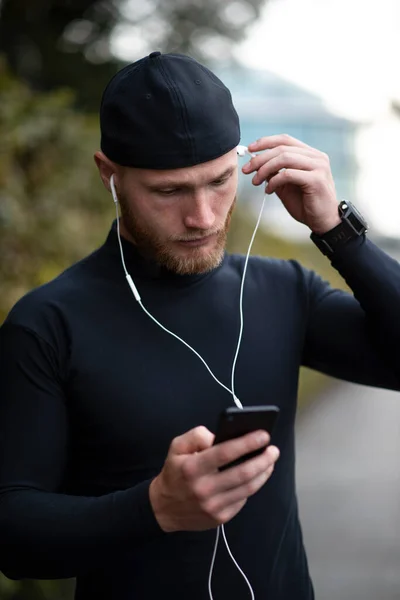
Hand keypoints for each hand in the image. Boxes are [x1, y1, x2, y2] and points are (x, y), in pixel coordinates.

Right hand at [149, 425, 279, 531]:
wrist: (163, 508)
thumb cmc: (175, 471)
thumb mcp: (177, 447)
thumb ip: (197, 436)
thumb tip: (220, 436)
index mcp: (192, 468)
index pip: (225, 453)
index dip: (247, 443)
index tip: (263, 435)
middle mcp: (203, 489)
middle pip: (242, 473)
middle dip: (263, 459)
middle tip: (273, 449)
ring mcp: (213, 506)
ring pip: (248, 488)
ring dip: (263, 473)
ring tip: (270, 461)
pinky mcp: (220, 518)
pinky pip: (242, 499)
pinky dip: (253, 486)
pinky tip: (258, 476)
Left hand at [242, 134, 340, 234]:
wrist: (322, 221)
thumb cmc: (305, 204)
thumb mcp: (285, 185)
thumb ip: (274, 173)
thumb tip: (256, 162)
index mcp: (310, 154)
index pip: (285, 140)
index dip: (266, 142)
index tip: (250, 149)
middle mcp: (316, 157)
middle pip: (282, 148)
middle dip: (260, 158)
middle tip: (247, 170)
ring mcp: (318, 166)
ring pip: (284, 158)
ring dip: (265, 169)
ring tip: (256, 181)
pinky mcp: (316, 179)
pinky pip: (288, 174)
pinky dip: (274, 181)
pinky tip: (268, 190)